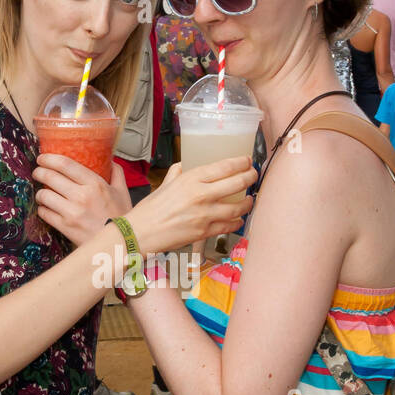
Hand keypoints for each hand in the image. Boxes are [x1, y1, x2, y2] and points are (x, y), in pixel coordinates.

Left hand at [33, 156, 130, 244]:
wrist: (120, 243)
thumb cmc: (121, 217)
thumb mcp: (123, 192)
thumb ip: (116, 173)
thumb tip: (109, 160)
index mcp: (95, 184)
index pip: (65, 164)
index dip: (49, 158)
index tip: (43, 158)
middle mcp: (81, 196)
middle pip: (49, 176)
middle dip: (39, 172)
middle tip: (37, 172)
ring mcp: (72, 212)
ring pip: (44, 195)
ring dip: (40, 192)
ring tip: (42, 193)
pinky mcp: (65, 227)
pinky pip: (44, 213)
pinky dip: (43, 209)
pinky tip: (47, 208)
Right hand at [126, 159, 256, 256]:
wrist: (141, 233)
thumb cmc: (149, 209)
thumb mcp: (164, 185)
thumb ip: (176, 174)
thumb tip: (183, 166)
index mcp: (191, 179)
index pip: (225, 167)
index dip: (241, 162)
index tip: (247, 161)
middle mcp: (201, 195)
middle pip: (237, 183)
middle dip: (250, 178)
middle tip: (254, 175)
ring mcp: (205, 215)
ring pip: (238, 207)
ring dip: (248, 203)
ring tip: (249, 199)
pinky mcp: (205, 232)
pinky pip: (229, 226)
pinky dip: (237, 222)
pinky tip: (238, 219)